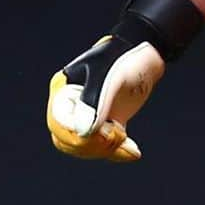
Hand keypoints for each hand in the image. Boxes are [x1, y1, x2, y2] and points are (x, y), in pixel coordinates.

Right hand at [46, 34, 165, 161]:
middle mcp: (70, 105)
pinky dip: (117, 152)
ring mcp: (86, 116)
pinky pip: (102, 147)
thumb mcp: (110, 76)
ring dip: (106, 148)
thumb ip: (95, 102)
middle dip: (94, 144)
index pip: (59, 124)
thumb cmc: (123, 57)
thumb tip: (83, 132)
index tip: (106, 132)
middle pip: (68, 140)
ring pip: (84, 147)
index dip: (78, 135)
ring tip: (125, 136)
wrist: (145, 53)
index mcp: (63, 89)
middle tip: (118, 133)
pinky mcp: (103, 125)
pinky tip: (132, 151)